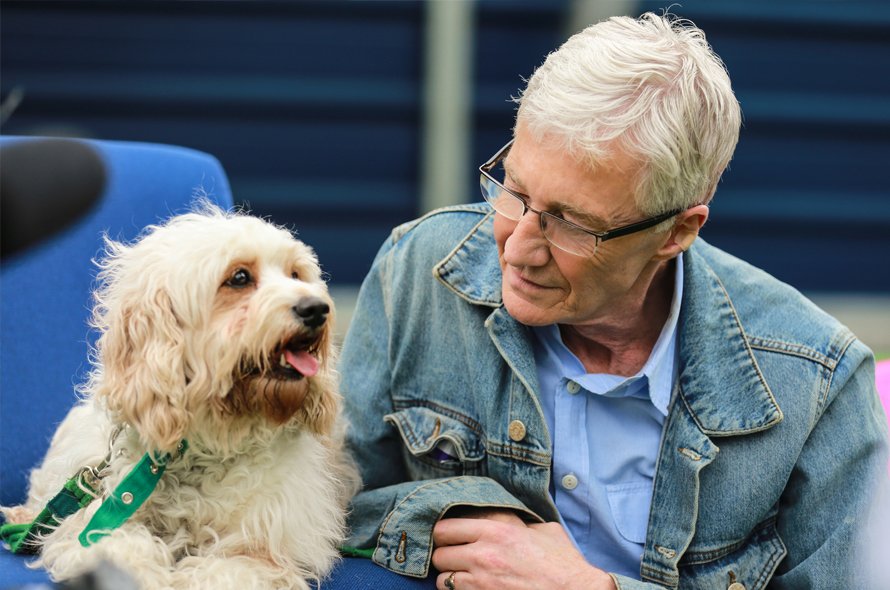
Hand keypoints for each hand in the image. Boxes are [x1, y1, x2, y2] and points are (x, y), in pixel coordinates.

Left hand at [431, 510, 615, 589]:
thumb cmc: (563, 563)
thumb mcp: (543, 531)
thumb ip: (519, 523)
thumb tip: (512, 520)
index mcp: (495, 530)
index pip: (444, 528)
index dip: (442, 533)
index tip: (447, 536)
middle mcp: (483, 555)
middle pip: (439, 555)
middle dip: (444, 556)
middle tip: (454, 558)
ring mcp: (482, 582)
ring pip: (443, 580)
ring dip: (450, 578)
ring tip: (463, 576)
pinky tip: (473, 589)